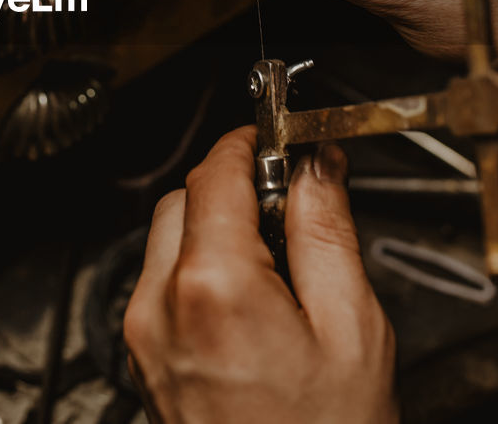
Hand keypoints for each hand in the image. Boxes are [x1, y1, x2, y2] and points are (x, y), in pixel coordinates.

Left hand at [123, 127, 396, 423]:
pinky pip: (162, 283)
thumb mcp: (353, 328)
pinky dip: (200, 267)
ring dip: (215, 225)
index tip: (282, 136)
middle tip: (294, 202)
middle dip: (234, 184)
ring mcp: (144, 338)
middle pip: (183, 198)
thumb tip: (316, 164)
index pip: (216, 171)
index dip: (252, 142)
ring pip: (167, 238)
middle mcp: (160, 307)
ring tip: (281, 263)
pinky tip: (254, 298)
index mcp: (213, 288)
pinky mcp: (144, 361)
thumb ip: (326, 229)